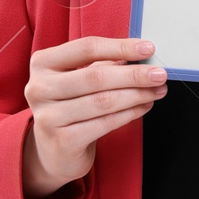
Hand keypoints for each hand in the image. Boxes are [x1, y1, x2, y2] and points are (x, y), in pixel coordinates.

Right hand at [21, 36, 167, 198]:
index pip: (87, 48)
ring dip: (136, 95)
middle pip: (96, 76)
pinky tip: (144, 107)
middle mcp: (39, 88)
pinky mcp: (62, 141)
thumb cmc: (70, 106)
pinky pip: (104, 123)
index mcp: (43, 64)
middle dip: (134, 75)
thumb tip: (141, 54)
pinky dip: (129, 113)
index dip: (120, 47)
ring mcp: (48, 116)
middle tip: (159, 74)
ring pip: (103, 101)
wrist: (53, 151)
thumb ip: (105, 64)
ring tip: (157, 91)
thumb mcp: (80, 79)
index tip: (148, 48)